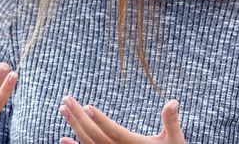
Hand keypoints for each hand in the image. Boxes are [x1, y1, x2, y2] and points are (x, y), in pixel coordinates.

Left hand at [59, 96, 185, 143]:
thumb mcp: (175, 141)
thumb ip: (171, 122)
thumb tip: (173, 101)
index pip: (115, 133)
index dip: (101, 121)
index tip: (87, 106)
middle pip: (96, 136)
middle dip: (80, 117)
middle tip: (66, 99)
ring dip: (74, 126)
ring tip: (63, 109)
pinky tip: (63, 139)